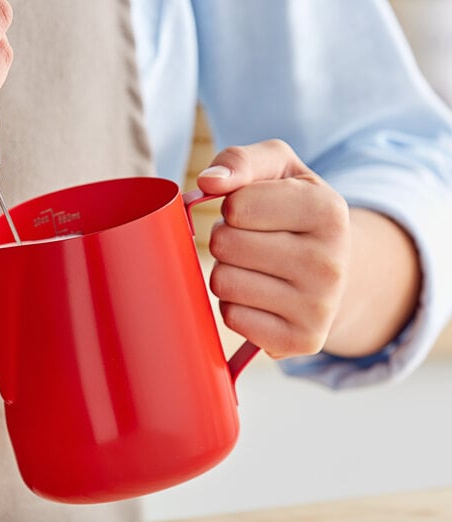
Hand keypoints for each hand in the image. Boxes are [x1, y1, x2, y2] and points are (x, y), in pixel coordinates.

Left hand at [199, 140, 350, 359]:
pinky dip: (235, 307)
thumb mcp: (279, 171)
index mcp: (328, 210)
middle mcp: (331, 262)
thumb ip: (241, 161)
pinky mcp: (302, 341)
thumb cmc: (295, 212)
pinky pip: (232, 318)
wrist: (334, 269)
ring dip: (228, 273)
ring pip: (223, 283)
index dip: (233, 207)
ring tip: (256, 269)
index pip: (236, 206)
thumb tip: (208, 181)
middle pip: (225, 244)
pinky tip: (261, 298)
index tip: (253, 212)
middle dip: (227, 240)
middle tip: (253, 243)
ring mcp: (319, 307)